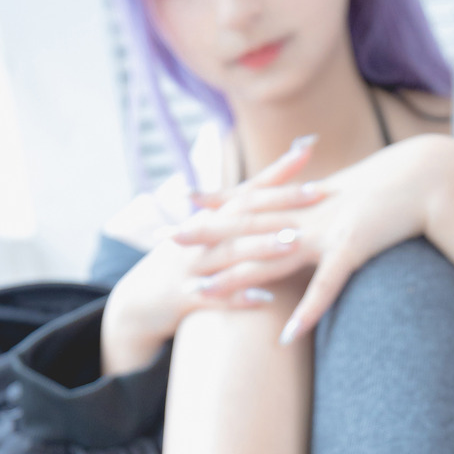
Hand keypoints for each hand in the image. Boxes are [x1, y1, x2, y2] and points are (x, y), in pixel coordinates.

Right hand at [100, 137, 324, 374]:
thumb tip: (276, 197)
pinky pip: (215, 299)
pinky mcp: (184, 299)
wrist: (136, 304)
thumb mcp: (204, 238)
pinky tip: (266, 300)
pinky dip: (239, 298)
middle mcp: (199, 237)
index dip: (277, 172)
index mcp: (208, 220)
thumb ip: (237, 220)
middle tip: (318, 193)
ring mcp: (191, 268)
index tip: (308, 150)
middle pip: (244, 215)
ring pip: (230, 254)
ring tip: (296, 242)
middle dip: (280, 204)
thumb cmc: (182, 267)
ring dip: (263, 247)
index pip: (248, 189)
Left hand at [174, 133, 453, 342]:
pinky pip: (326, 286)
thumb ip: (325, 204)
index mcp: (307, 201)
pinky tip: (287, 334)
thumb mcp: (352, 193)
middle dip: (207, 238)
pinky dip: (307, 310)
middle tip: (169, 242)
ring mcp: (327, 231)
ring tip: (202, 296)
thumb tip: (309, 202)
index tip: (184, 209)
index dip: (217, 208)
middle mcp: (308, 214)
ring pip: (271, 258)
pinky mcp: (353, 248)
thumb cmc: (396, 187)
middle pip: (248, 229)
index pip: (252, 204)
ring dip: (236, 278)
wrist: (431, 177)